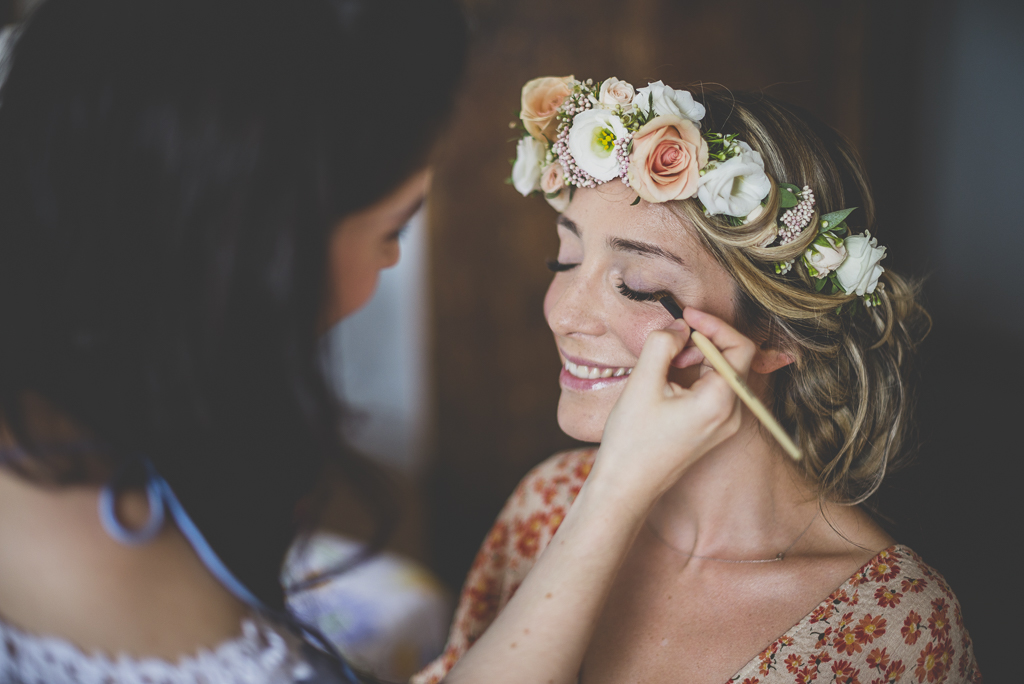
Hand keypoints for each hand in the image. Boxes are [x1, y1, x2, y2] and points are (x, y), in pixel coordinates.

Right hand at [592, 307, 756, 504]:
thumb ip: (663, 344)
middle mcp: (732, 414)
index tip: (686, 315)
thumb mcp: (643, 383)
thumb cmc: (632, 441)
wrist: (626, 486)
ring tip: (664, 363)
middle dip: (702, 342)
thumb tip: (679, 327)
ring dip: (697, 358)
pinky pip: (715, 390)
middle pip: (733, 359)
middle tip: (668, 343)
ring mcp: (724, 424)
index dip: (714, 324)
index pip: (740, 347)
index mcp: (721, 402)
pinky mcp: (713, 429)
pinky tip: (667, 380)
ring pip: (723, 373)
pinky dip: (695, 375)